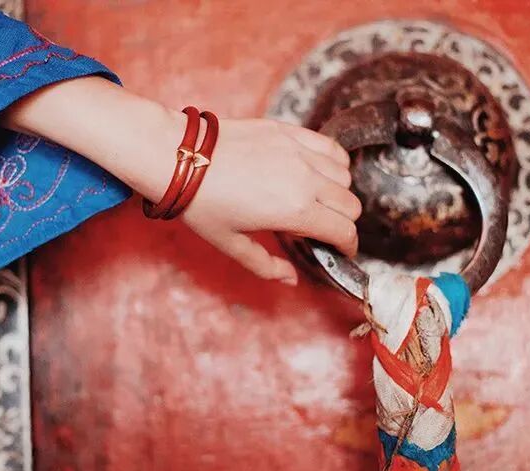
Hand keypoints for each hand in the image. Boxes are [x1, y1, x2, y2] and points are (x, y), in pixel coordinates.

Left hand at [179, 117, 360, 285]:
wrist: (180, 157)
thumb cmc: (201, 202)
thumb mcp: (231, 244)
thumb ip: (265, 266)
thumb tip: (290, 280)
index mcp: (295, 211)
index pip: (344, 231)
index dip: (347, 246)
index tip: (341, 250)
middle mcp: (305, 180)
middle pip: (350, 205)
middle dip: (342, 222)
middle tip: (321, 228)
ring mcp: (299, 152)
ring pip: (344, 175)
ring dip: (338, 192)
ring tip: (315, 200)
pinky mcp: (289, 132)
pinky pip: (330, 147)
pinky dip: (333, 162)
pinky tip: (317, 171)